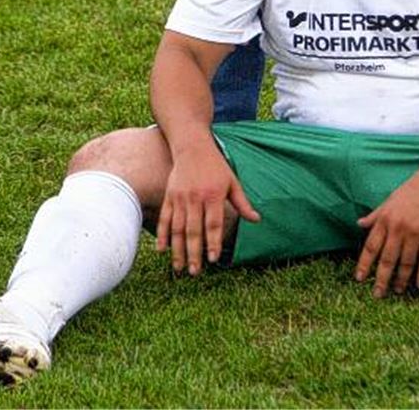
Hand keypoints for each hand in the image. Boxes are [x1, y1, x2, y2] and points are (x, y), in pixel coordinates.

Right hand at [156, 145, 259, 275]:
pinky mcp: (169, 196)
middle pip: (194, 230)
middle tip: (195, 272)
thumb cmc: (216, 166)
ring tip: (179, 268)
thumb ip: (242, 203)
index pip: (213, 223)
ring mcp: (180, 198)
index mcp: (213, 195)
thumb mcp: (232, 182)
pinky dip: (162, 235)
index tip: (213, 259)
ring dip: (177, 250)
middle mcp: (195, 198)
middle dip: (194, 253)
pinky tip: (162, 250)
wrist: (192, 146)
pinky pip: (165, 219)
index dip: (213, 242)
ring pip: (177, 228)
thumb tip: (256, 219)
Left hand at [354, 176, 418, 297]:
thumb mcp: (389, 201)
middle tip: (378, 294)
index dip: (364, 264)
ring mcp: (415, 233)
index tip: (359, 279)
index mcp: (384, 220)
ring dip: (401, 279)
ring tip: (398, 291)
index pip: (371, 247)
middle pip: (387, 259)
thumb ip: (375, 215)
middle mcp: (397, 228)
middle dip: (381, 279)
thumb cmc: (410, 191)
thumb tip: (359, 223)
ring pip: (406, 263)